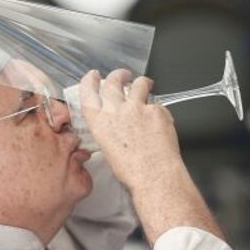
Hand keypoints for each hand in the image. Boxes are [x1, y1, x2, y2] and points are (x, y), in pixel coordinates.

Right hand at [78, 69, 182, 188]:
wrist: (154, 175)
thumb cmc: (132, 171)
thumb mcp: (109, 150)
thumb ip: (110, 131)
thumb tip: (118, 126)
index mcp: (99, 122)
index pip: (88, 92)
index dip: (90, 81)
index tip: (93, 76)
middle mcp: (116, 111)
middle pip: (113, 81)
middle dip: (119, 75)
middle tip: (124, 75)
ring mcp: (137, 108)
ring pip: (138, 84)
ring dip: (142, 83)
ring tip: (146, 84)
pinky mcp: (156, 110)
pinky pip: (157, 104)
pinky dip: (158, 109)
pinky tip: (160, 120)